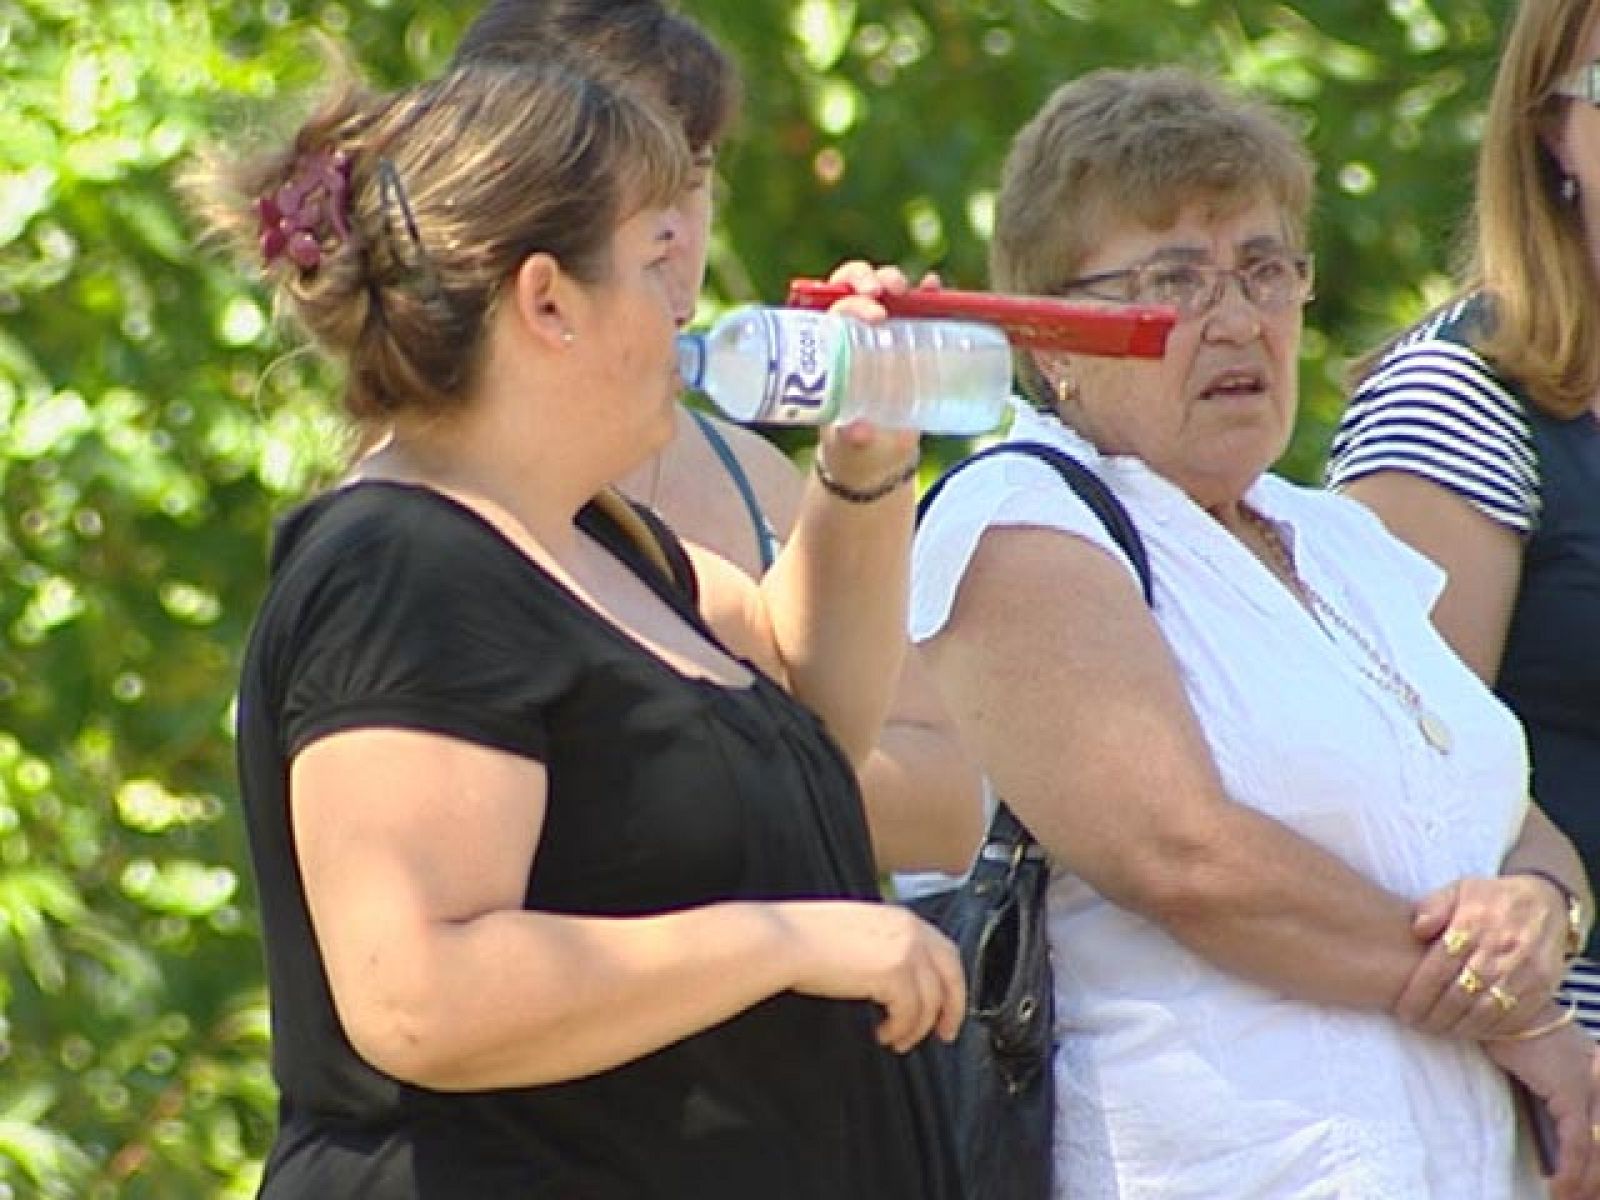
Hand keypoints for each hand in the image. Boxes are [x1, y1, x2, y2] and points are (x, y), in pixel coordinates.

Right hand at [772, 899, 964, 1052]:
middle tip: (944, 1034)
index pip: (945, 951)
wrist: (784, 940)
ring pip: (931, 1001)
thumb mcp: (856, 930)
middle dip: (952, 1009)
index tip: (946, 1005)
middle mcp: (910, 931)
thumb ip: (884, 944)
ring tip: (896, 1040)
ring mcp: (905, 952)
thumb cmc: (805, 936)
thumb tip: (894, 975)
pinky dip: (900, 1030)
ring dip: (916, 1028)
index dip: (950, 982)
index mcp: (901, 917)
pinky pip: (911, 1014)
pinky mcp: (894, 975)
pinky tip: (883, 1034)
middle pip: (950, 976)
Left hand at [812, 260, 926, 485]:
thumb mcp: (849, 441)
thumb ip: (853, 436)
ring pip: (882, 293)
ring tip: (910, 288)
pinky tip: (935, 286)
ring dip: (892, 279)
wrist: (877, 456)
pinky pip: (916, 310)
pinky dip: (926, 294)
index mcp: (828, 350)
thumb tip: (858, 430)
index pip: (831, 311)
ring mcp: (880, 335)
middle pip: (852, 289)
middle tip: (883, 291)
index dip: (848, 301)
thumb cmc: (853, 443)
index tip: (871, 314)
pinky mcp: (908, 342)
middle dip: (866, 279)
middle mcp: (851, 334)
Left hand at [1395, 875, 1567, 1036]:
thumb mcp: (1459, 889)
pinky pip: (1513, 1018)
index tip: (1403, 1010)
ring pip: (1485, 1011)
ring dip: (1459, 1027)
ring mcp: (1524, 971)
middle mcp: (1498, 950)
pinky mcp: (1543, 986)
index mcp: (1472, 925)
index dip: (1418, 994)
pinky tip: (1471, 1031)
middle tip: (1417, 1024)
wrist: (1547, 902)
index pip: (1438, 969)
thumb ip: (1433, 906)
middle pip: (1459, 995)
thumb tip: (1416, 928)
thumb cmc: (1491, 898)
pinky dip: (1490, 1030)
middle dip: (1434, 1016)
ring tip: (1439, 1031)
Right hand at [1486, 1021, 1599, 1197]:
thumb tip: (1562, 1137)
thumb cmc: (1513, 1032)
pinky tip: (1559, 1187)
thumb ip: (1561, 1094)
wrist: (1499, 1004)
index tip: (1592, 1190)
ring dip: (1586, 1182)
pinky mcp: (1569, 1091)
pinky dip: (1570, 1171)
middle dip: (1598, 1180)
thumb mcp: (1547, 1065)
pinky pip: (1579, 1142)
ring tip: (1567, 1199)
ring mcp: (1591, 1084)